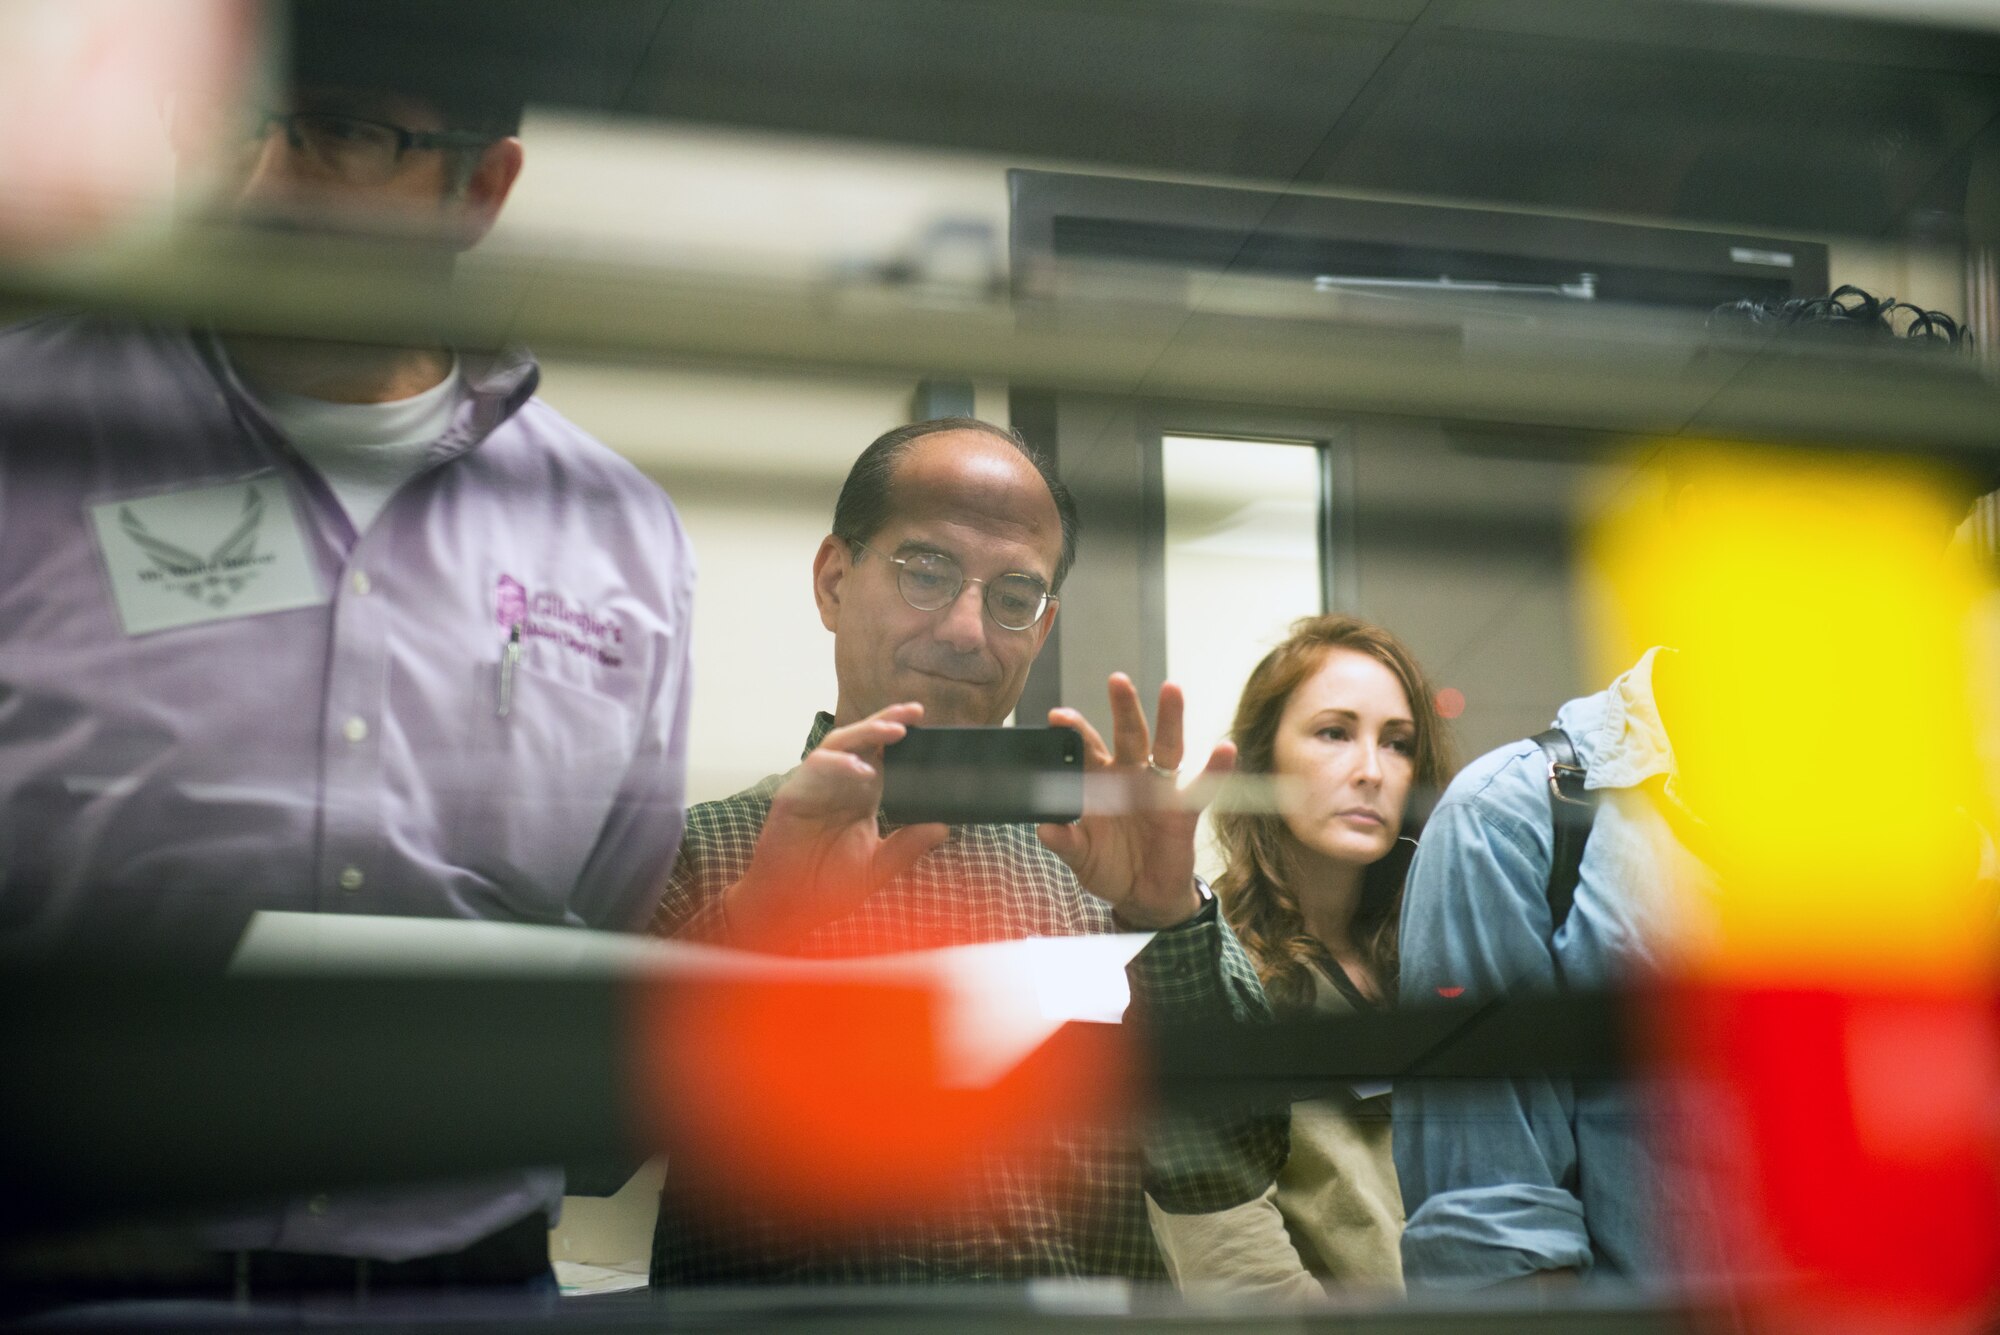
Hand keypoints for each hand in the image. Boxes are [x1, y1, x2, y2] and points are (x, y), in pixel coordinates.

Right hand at [721, 703, 947, 950]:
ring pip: (840, 743)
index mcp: (861, 797)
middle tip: (915, 713)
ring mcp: (815, 786)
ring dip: (867, 733)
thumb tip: (943, 827)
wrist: (788, 907)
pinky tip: (862, 770)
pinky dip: (839, 764)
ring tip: (895, 732)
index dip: (901, 737)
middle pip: (863, 739)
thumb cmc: (828, 887)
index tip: (927, 725)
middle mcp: (839, 785)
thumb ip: (907, 847)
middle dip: (888, 721)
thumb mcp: (877, 867)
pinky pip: (815, 767)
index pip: (884, 756)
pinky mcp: (793, 795)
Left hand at [1037, 673, 1235, 929]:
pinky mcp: (1183, 808)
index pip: (1086, 749)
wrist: (1141, 896)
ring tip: (1171, 689)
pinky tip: (1225, 750)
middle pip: (1128, 734)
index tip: (1058, 715)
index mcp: (1099, 782)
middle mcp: (1129, 776)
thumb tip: (1044, 827)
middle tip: (1117, 680)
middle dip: (1123, 707)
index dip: (1074, 731)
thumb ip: (1066, 842)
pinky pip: (1201, 786)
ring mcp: (1158, 789)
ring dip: (1169, 719)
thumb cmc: (1109, 867)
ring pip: (1165, 747)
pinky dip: (1215, 768)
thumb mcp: (1082, 858)